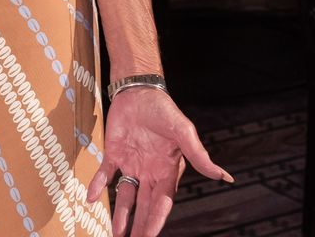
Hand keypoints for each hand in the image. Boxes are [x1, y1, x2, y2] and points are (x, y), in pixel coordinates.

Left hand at [86, 87, 230, 236]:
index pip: (162, 202)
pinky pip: (105, 174)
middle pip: (144, 205)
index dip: (156, 220)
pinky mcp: (114, 153)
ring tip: (116, 232)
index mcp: (167, 171)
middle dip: (140, 225)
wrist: (140, 92)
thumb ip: (199, 156)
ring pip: (125, 195)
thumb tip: (224, 177)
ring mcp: (131, 164)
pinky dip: (98, 185)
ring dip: (120, 214)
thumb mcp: (184, 132)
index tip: (149, 236)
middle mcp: (149, 172)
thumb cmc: (165, 111)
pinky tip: (90, 197)